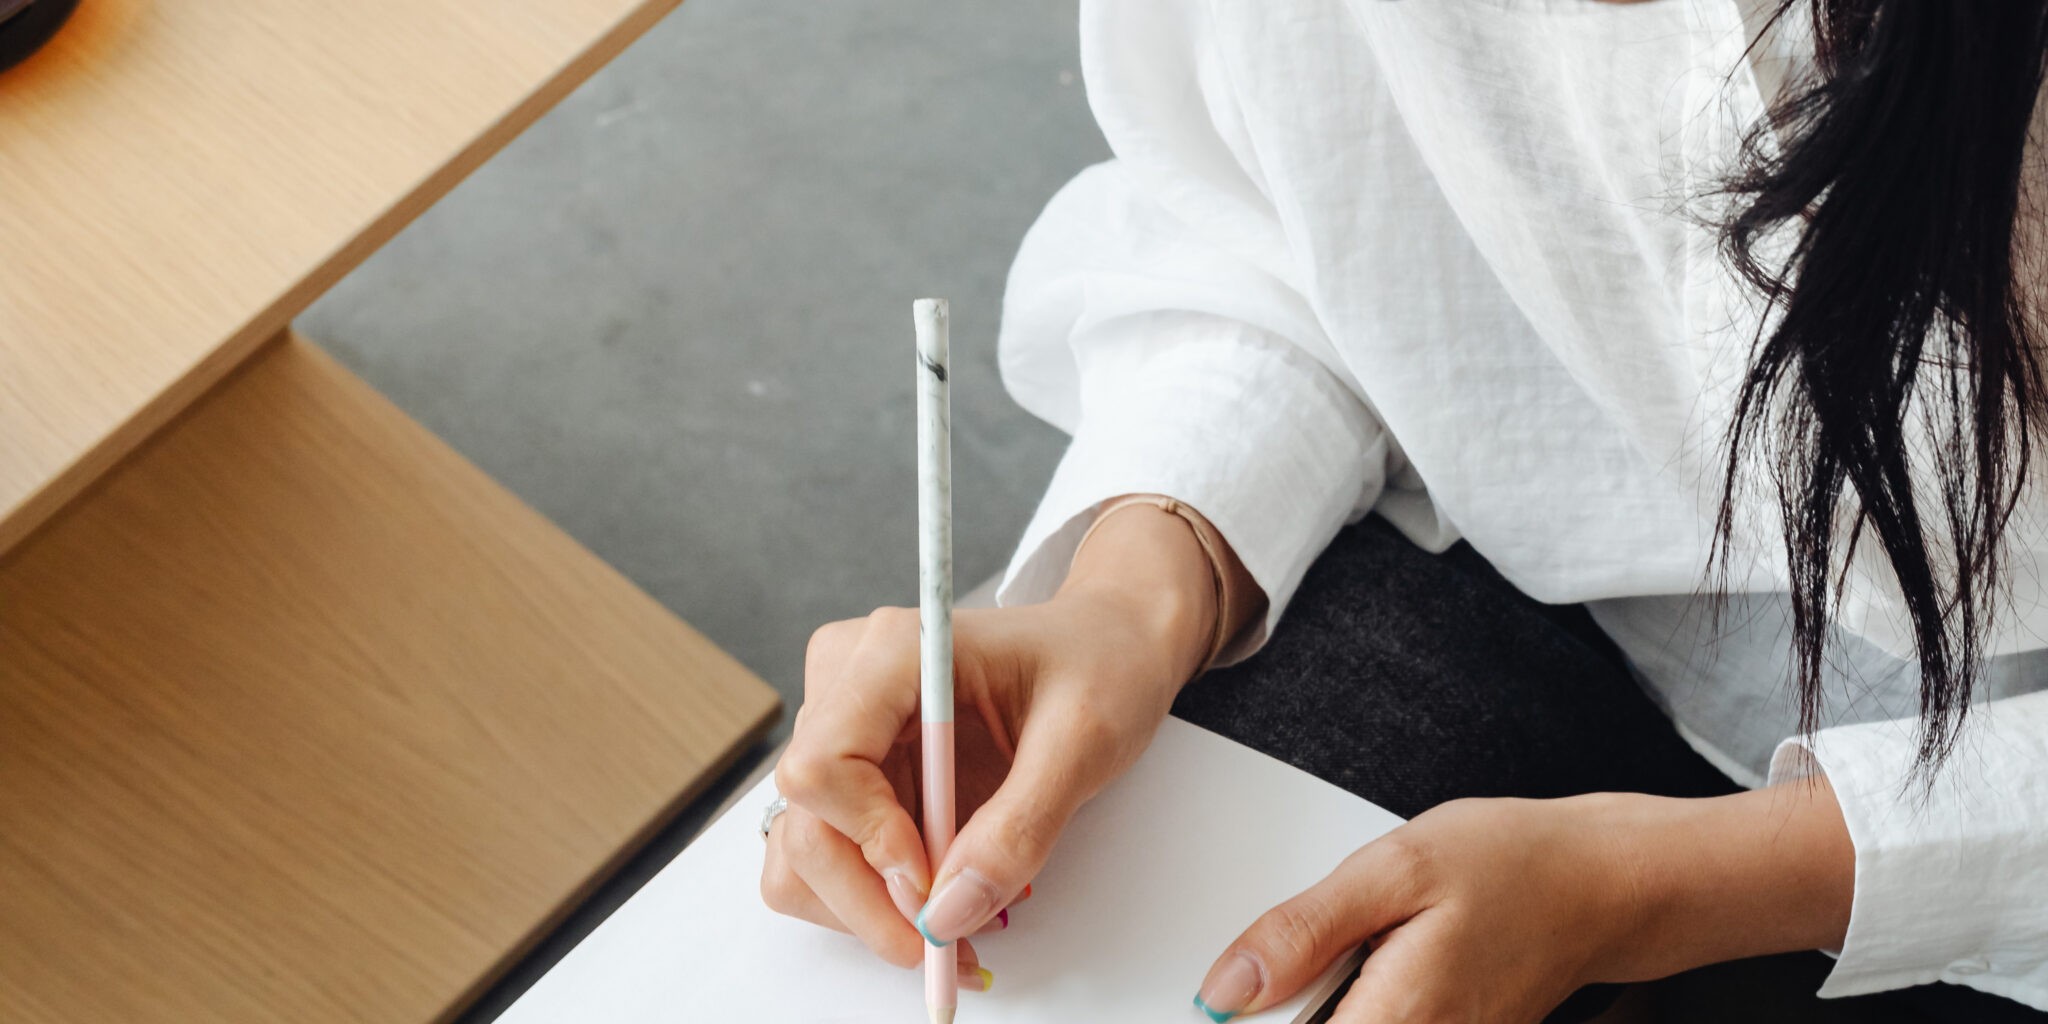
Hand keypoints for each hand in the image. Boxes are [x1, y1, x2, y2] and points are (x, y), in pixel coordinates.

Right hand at [761, 500, 1255, 981]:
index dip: (868, 839)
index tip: (931, 882)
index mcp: (893, 654)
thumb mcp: (1084, 741)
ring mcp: (845, 728)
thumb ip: (1019, 828)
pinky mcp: (858, 770)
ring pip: (801, 849)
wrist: (1107, 647)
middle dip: (868, 900)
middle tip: (944, 944)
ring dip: (864, 910)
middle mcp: (848, 684)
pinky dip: (873, 900)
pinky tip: (940, 903)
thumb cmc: (1099, 668)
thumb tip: (948, 915)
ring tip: (950, 929)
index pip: (821, 764)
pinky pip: (831, 854)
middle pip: (805, 821)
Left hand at [1195, 783, 1853, 1022]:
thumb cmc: (1513, 864)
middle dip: (1288, 1009)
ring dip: (1319, 1006)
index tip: (1223, 1002)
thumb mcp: (1394, 868)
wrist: (1604, 885)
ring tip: (1323, 965)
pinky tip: (1362, 972)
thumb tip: (1225, 990)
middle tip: (1265, 977)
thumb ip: (1303, 931)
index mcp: (1396, 1021)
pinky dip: (1350, 1007)